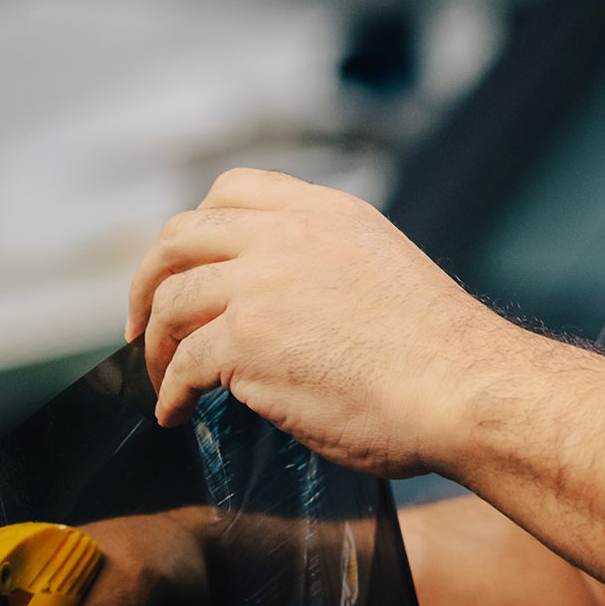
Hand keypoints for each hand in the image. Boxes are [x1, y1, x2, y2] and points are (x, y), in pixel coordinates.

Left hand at [125, 169, 520, 476]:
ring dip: (154, 345)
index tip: (183, 270)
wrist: (463, 388)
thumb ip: (325, 272)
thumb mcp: (380, 272)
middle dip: (147, 282)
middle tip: (141, 326)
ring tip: (161, 380)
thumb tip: (289, 313)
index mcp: (323, 212)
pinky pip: (181, 365)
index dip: (194, 232)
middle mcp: (287, 235)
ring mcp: (262, 283)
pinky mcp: (246, 340)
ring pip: (170, 301)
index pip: (233, 191)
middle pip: (180, 237)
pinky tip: (175, 414)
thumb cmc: (439, 358)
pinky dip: (168, 392)